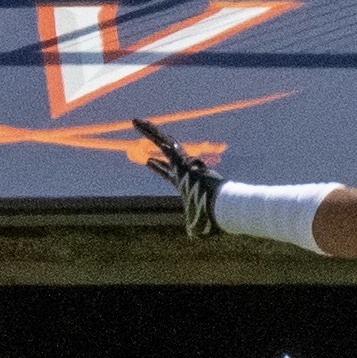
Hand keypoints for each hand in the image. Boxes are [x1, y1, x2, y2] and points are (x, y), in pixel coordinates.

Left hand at [132, 119, 224, 237]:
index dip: (157, 168)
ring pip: (162, 141)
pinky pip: (161, 141)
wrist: (221, 206)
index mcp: (184, 182)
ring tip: (135, 121)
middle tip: (145, 133)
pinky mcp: (179, 158)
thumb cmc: (212, 217)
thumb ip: (194, 229)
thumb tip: (194, 236)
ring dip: (148, 131)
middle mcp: (183, 169)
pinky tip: (137, 123)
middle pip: (165, 152)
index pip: (168, 173)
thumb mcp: (197, 225)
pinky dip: (149, 131)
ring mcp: (182, 162)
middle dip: (154, 143)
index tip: (148, 162)